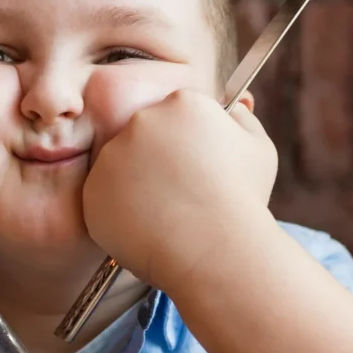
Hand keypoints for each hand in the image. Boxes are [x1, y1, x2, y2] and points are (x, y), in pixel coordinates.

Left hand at [82, 89, 277, 294]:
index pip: (175, 114)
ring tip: (167, 213)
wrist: (215, 250)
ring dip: (137, 184)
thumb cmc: (242, 201)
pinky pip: (104, 198)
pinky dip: (120, 212)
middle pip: (144, 135)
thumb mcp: (258, 149)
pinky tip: (148, 226)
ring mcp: (112, 155)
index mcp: (182, 103)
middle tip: (180, 192)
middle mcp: (141, 121)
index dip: (187, 143)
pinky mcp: (93, 190)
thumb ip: (243, 119)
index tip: (195, 167)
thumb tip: (234, 106)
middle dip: (158, 160)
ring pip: (120, 166)